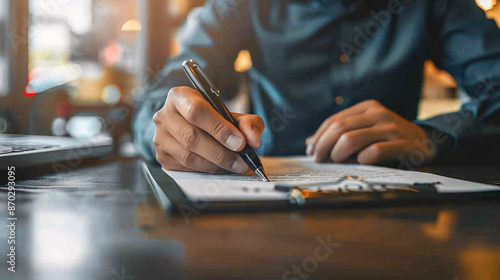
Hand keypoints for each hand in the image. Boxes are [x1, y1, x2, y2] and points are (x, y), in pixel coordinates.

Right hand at [153, 86, 264, 173]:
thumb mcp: (232, 114)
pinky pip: (185, 168)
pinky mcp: (162, 156)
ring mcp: (160, 137)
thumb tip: (252, 139)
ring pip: (188, 156)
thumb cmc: (212, 118)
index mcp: (180, 96)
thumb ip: (247, 122)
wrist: (192, 126)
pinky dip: (206, 171)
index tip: (240, 142)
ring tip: (234, 166)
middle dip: (221, 152)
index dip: (220, 129)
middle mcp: (165, 115)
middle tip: (241, 161)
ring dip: (215, 165)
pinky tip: (219, 168)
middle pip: (192, 137)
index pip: (196, 111)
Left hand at [306, 100, 434, 164]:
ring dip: (338, 154)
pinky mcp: (402, 145)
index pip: (333, 120)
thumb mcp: (366, 130)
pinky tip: (360, 163)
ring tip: (336, 161)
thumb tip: (310, 144)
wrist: (426, 143)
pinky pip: (373, 153)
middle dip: (323, 146)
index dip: (318, 137)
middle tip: (319, 159)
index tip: (310, 151)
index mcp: (367, 107)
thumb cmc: (389, 139)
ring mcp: (391, 128)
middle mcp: (378, 114)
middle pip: (339, 128)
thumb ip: (341, 134)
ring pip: (351, 139)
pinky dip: (361, 160)